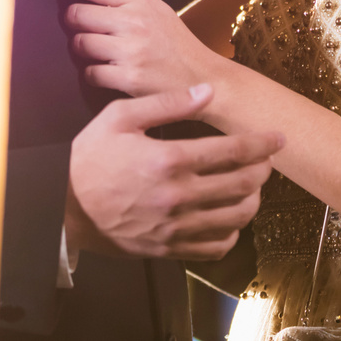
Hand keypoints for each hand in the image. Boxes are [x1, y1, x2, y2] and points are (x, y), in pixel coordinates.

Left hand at [66, 0, 215, 96]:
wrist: (200, 76)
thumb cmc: (174, 41)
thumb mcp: (154, 7)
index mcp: (139, 1)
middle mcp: (133, 23)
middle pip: (77, 14)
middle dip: (73, 21)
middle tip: (81, 25)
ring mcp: (130, 51)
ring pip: (80, 44)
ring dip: (81, 48)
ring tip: (93, 47)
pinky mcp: (128, 78)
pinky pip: (90, 73)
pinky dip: (93, 73)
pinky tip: (104, 69)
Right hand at [66, 83, 282, 261]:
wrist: (62, 208)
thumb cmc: (89, 158)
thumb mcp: (120, 117)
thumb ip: (166, 103)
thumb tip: (207, 92)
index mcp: (169, 159)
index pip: (233, 151)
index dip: (262, 143)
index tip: (278, 138)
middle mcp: (178, 196)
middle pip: (243, 184)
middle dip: (263, 169)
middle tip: (266, 159)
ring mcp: (174, 227)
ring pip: (236, 217)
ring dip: (253, 199)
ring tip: (251, 186)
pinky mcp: (168, 248)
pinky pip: (215, 247)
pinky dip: (232, 233)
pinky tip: (229, 218)